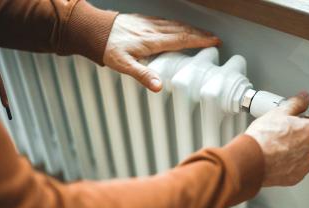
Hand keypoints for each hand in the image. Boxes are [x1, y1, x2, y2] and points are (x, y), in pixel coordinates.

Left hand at [103, 14, 220, 91]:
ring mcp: (148, 23)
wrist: (94, 29)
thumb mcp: (123, 65)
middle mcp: (153, 30)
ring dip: (190, 28)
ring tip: (201, 33)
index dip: (200, 40)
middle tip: (214, 38)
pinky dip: (177, 24)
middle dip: (200, 34)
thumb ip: (143, 75)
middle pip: (182, 30)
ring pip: (175, 24)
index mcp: (151, 41)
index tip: (214, 41)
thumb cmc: (108, 47)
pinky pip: (165, 21)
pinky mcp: (142, 20)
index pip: (182, 40)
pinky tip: (178, 26)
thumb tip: (159, 86)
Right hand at [245, 91, 308, 186]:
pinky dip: (289, 164)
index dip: (308, 120)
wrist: (251, 160)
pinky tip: (276, 158)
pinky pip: (296, 168)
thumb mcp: (278, 112)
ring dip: (296, 151)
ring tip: (277, 146)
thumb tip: (304, 97)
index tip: (298, 121)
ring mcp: (304, 165)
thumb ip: (296, 103)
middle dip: (302, 136)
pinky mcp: (295, 177)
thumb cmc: (263, 138)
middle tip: (283, 133)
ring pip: (305, 155)